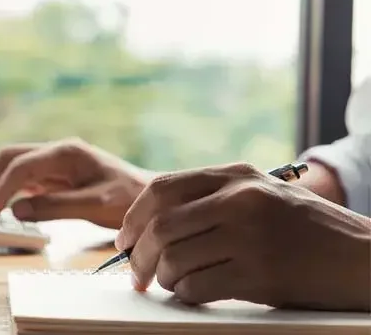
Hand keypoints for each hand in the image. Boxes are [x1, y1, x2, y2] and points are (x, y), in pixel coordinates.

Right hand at [0, 138, 152, 228]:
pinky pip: (19, 181)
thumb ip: (57, 207)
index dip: (1, 189)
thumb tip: (16, 210)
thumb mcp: (97, 205)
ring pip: (9, 168)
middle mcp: (55, 153)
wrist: (149, 199)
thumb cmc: (130, 198)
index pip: (21, 165)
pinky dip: (0, 192)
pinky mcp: (52, 179)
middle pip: (7, 158)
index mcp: (66, 152)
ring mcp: (52, 165)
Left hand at [115, 162, 370, 311]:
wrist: (364, 258)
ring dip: (162, 278)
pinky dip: (185, 294)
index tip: (122, 240)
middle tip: (134, 275)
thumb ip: (213, 198)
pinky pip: (196, 287)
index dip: (132, 218)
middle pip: (161, 226)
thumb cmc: (307, 230)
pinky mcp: (260, 274)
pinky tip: (194, 293)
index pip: (161, 189)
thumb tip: (151, 223)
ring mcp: (250, 236)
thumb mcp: (262, 195)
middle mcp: (240, 199)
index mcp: (236, 175)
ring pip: (174, 259)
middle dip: (136, 255)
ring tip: (171, 283)